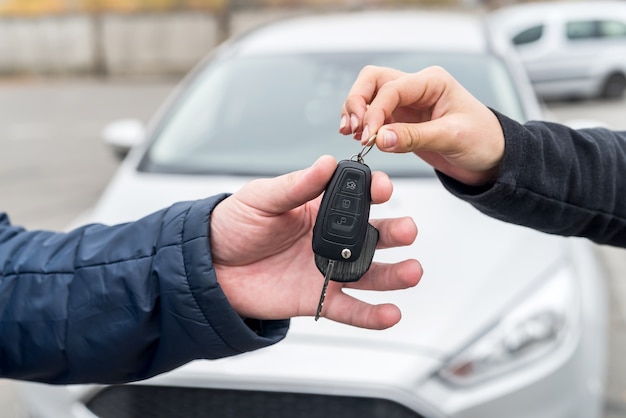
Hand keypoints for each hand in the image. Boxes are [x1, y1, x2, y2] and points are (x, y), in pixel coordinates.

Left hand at [210, 155, 420, 329]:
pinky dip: (372, 315)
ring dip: (395, 273)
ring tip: (412, 271)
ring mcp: (327, 268)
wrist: (209, 267)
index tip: (383, 189)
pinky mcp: (319, 298)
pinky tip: (391, 313)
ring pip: (370, 272)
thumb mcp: (262, 198)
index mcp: (319, 207)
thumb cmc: (234, 225)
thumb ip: (296, 185)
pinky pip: (350, 308)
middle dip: (395, 232)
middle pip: (373, 234)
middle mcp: (331, 237)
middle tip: (407, 230)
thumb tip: (327, 162)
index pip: (356, 196)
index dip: (374, 191)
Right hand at [340, 65, 504, 185]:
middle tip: (353, 128)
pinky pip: (374, 116)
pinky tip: (358, 137)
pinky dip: (362, 125)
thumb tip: (380, 138)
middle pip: (373, 81)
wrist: (492, 159)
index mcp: (432, 82)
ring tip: (350, 133)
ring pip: (369, 96)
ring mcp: (407, 104)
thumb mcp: (451, 138)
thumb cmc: (483, 140)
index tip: (369, 135)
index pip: (392, 88)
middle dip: (358, 101)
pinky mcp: (401, 121)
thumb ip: (413, 137)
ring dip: (356, 112)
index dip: (375, 111)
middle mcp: (417, 88)